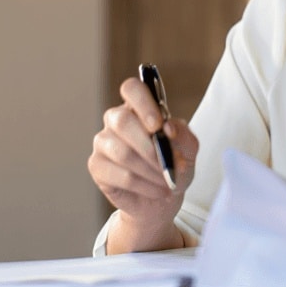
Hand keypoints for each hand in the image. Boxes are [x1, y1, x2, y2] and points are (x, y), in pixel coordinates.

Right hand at [87, 77, 198, 250]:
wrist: (164, 198)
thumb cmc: (175, 166)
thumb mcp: (189, 150)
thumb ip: (184, 135)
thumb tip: (168, 128)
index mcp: (139, 107)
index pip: (131, 88)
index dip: (144, 103)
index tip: (159, 126)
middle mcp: (116, 119)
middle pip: (122, 120)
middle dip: (150, 146)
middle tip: (170, 164)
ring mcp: (103, 142)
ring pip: (122, 152)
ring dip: (152, 171)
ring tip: (168, 181)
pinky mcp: (96, 166)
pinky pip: (120, 175)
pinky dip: (145, 185)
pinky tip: (157, 190)